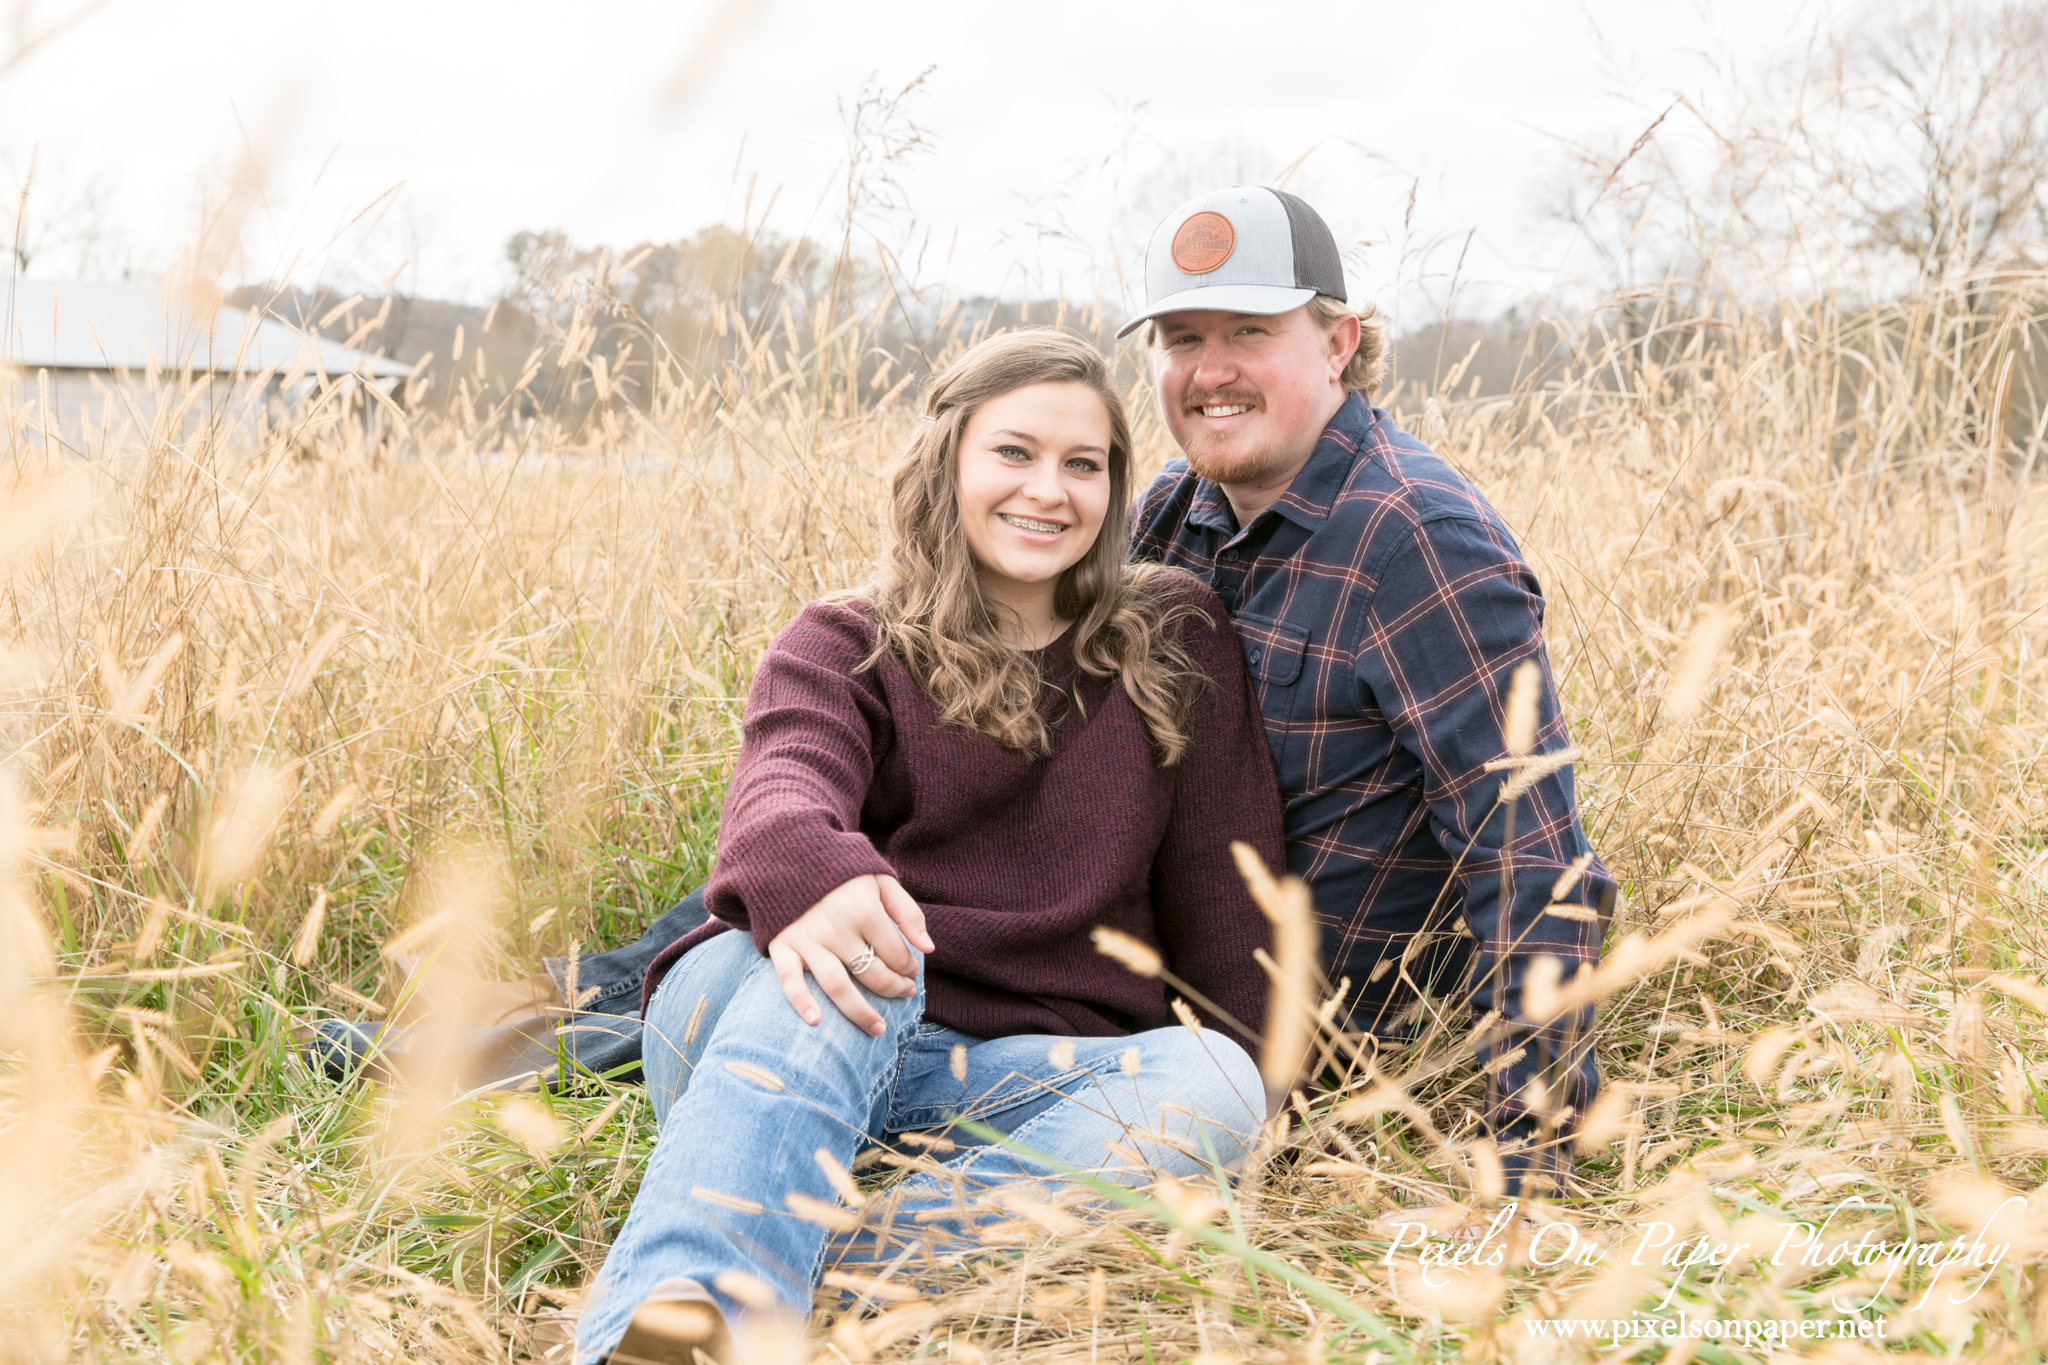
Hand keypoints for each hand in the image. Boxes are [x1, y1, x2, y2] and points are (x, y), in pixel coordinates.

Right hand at [766, 874, 933, 1035]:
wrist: (789, 856)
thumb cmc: (841, 873)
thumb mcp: (881, 880)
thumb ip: (908, 912)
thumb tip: (928, 949)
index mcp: (864, 911)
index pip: (896, 954)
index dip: (909, 968)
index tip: (911, 971)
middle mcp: (837, 929)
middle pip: (872, 974)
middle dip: (894, 989)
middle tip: (904, 994)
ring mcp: (808, 940)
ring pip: (838, 987)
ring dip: (859, 1012)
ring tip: (877, 1028)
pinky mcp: (782, 946)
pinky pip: (790, 981)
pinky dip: (800, 1003)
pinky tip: (816, 1022)